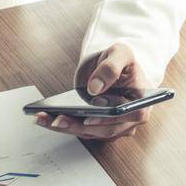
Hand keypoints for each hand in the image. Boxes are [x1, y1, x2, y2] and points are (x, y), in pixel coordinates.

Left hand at [34, 43, 153, 141]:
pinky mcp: (98, 128)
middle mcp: (129, 120)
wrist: (111, 66)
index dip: (110, 120)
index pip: (130, 115)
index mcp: (142, 102)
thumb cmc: (121, 60)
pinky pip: (81, 130)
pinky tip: (44, 118)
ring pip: (90, 133)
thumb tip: (95, 87)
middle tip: (57, 119)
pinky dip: (63, 125)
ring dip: (66, 128)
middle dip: (79, 126)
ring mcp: (114, 127)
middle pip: (105, 129)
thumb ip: (111, 66)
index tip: (89, 118)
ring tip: (43, 118)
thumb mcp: (120, 52)